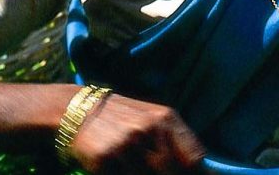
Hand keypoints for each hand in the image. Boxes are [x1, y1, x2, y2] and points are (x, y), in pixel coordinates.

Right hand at [69, 93, 205, 173]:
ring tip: (134, 164)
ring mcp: (125, 145)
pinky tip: (118, 168)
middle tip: (154, 169)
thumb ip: (178, 141)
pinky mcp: (104, 159)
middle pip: (171, 172)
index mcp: (165, 118)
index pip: (193, 158)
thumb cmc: (124, 117)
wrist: (79, 110)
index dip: (195, 174)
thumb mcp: (154, 118)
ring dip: (143, 174)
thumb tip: (199, 168)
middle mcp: (146, 129)